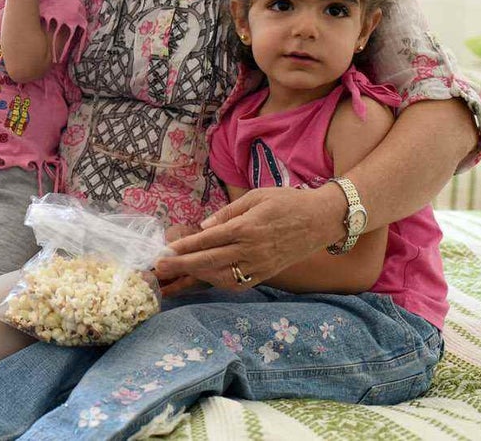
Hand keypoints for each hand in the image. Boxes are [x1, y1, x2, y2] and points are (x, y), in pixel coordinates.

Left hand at [153, 186, 343, 286]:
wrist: (321, 220)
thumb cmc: (287, 202)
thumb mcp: (255, 197)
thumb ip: (228, 212)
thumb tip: (203, 226)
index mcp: (246, 227)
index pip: (207, 240)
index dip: (184, 247)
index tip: (165, 250)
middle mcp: (251, 250)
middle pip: (209, 261)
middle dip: (181, 265)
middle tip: (159, 267)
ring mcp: (259, 265)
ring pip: (221, 277)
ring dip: (197, 276)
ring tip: (179, 271)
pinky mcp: (266, 274)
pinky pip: (238, 283)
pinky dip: (218, 282)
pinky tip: (205, 276)